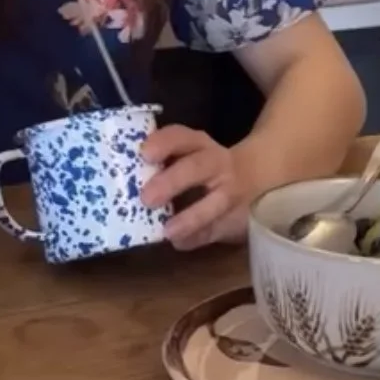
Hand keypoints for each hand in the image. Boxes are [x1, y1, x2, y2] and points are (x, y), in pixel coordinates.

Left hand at [141, 124, 255, 249]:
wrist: (258, 176)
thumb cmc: (204, 166)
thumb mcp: (189, 154)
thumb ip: (164, 162)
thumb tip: (121, 176)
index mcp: (199, 145)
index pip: (181, 136)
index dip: (164, 143)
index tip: (144, 153)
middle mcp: (217, 164)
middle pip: (197, 167)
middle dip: (172, 182)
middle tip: (146, 198)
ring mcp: (231, 191)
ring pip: (215, 203)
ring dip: (190, 217)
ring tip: (168, 232)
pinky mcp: (238, 216)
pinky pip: (219, 229)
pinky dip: (199, 237)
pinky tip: (180, 242)